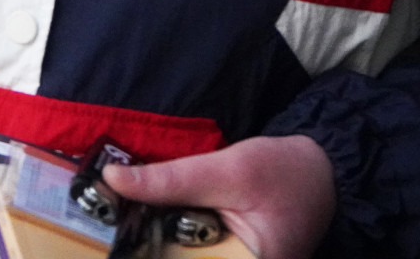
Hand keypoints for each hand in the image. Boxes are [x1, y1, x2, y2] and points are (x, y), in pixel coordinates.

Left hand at [102, 135, 334, 258]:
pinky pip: (182, 253)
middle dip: (138, 248)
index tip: (102, 244)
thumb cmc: (286, 172)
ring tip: (106, 225)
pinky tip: (135, 222)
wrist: (323, 173)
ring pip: (174, 256)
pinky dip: (161, 239)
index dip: (139, 253)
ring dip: (146, 242)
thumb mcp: (230, 170)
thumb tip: (112, 181)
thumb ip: (173, 180)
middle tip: (97, 231)